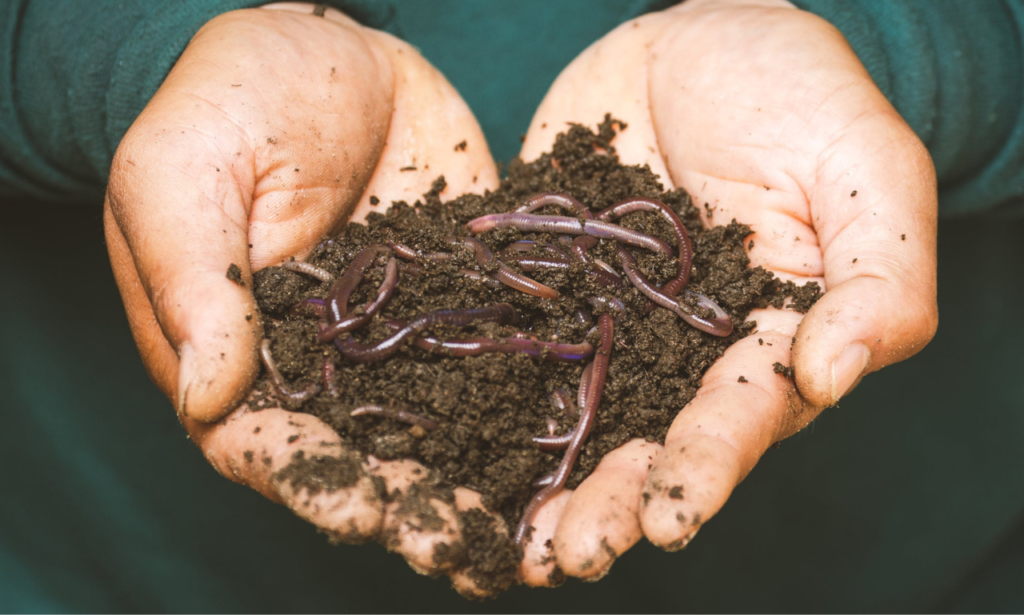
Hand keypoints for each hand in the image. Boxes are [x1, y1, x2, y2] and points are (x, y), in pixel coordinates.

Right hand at [104, 4, 501, 593]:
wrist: (330, 47)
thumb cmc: (230, 99)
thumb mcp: (184, 171)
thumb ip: (194, 279)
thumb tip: (209, 393)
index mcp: (242, 351)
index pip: (266, 442)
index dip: (312, 483)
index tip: (360, 510)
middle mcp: (327, 364)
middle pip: (364, 456)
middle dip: (410, 506)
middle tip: (461, 546)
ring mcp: (402, 338)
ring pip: (439, 427)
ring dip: (478, 482)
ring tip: (527, 531)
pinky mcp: (464, 301)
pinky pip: (497, 357)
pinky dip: (529, 405)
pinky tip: (574, 442)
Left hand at [517, 0, 937, 582]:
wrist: (695, 39)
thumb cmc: (798, 92)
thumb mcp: (864, 168)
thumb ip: (878, 275)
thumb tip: (835, 374)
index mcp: (768, 339)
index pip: (742, 415)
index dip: (707, 467)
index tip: (670, 518)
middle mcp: (685, 353)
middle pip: (650, 441)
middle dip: (614, 502)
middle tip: (570, 555)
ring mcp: (611, 326)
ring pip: (577, 418)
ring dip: (546, 482)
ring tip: (510, 542)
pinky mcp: (550, 291)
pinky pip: (514, 349)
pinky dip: (482, 400)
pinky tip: (445, 448)